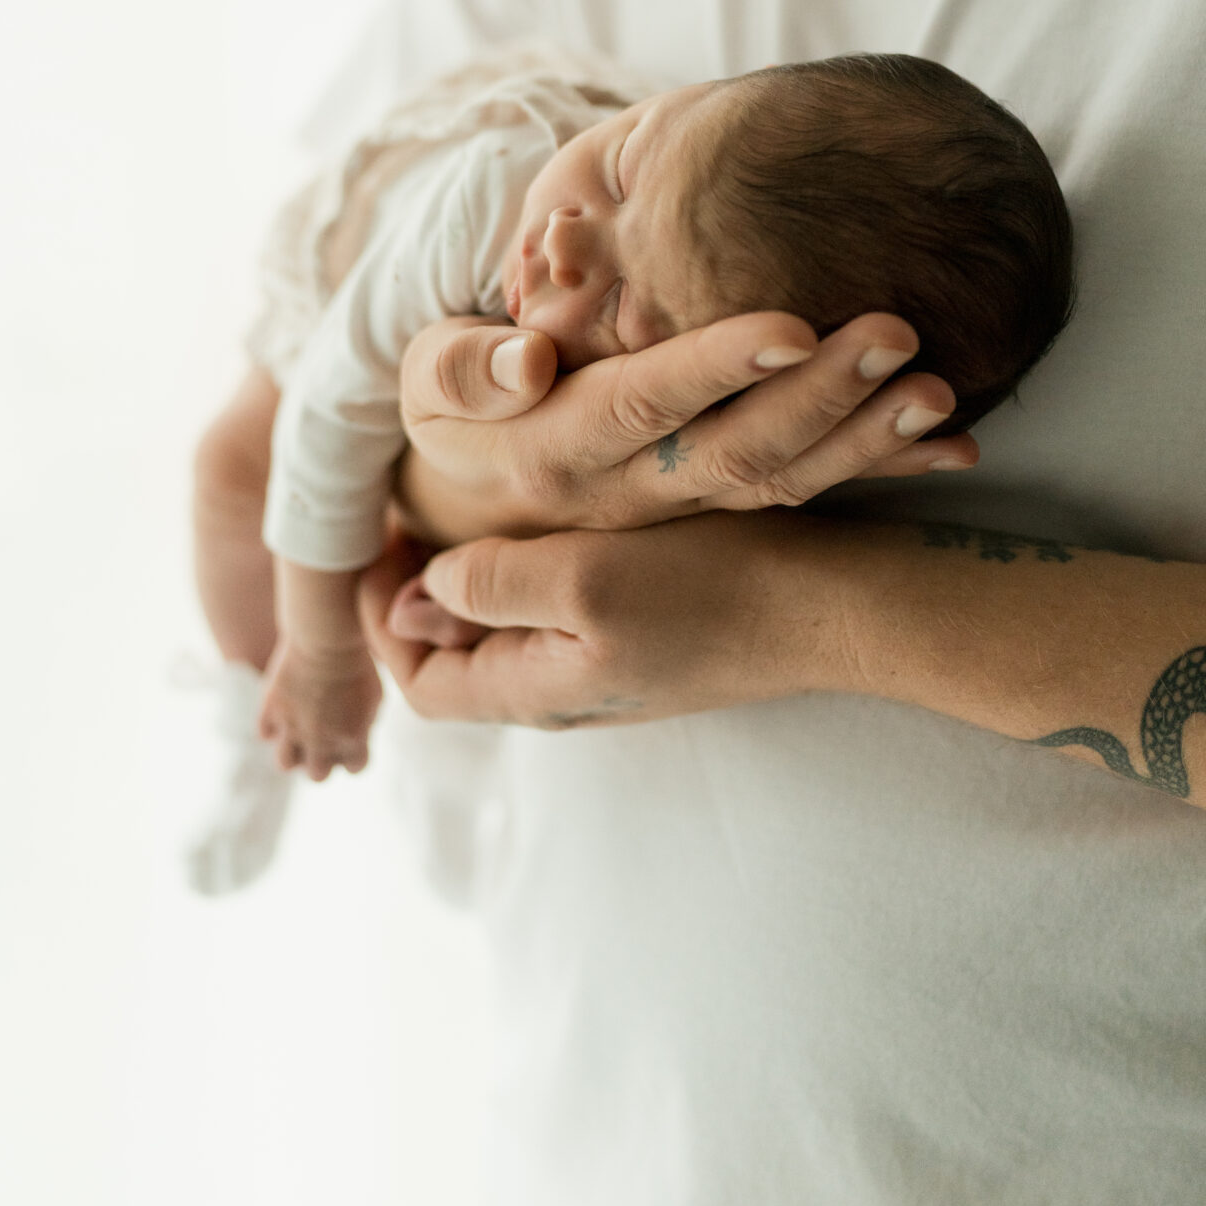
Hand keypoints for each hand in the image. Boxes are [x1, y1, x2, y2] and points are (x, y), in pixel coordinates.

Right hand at [258, 635, 383, 778]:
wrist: (327, 636)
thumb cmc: (358, 661)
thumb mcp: (375, 695)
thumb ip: (367, 723)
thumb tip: (359, 736)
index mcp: (353, 739)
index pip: (356, 768)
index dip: (354, 753)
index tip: (352, 736)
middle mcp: (321, 741)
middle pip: (318, 775)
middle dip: (321, 759)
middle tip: (324, 735)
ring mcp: (293, 728)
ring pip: (285, 764)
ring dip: (293, 750)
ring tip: (300, 731)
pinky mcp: (271, 710)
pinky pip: (265, 734)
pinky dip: (273, 726)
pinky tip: (285, 708)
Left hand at [357, 513, 841, 728]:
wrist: (834, 609)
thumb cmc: (709, 589)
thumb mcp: (582, 580)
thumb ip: (490, 587)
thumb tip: (417, 599)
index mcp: (537, 691)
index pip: (422, 687)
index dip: (378, 626)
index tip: (371, 549)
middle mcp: (569, 694)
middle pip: (461, 661)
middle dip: (422, 601)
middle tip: (405, 519)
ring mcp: (616, 672)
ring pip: (514, 635)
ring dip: (479, 584)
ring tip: (464, 511)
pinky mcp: (656, 640)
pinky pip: (566, 617)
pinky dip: (536, 574)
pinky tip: (553, 517)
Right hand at [396, 308, 976, 542]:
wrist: (463, 518)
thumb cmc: (448, 420)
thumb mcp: (422, 385)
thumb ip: (461, 369)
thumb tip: (527, 359)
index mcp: (559, 449)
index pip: (644, 403)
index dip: (715, 366)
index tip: (789, 321)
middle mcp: (629, 494)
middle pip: (735, 449)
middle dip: (821, 396)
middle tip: (896, 339)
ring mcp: (680, 512)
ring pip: (782, 482)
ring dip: (866, 441)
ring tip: (940, 394)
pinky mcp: (715, 513)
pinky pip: (803, 495)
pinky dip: (878, 470)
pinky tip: (953, 445)